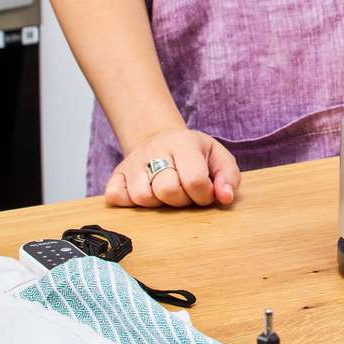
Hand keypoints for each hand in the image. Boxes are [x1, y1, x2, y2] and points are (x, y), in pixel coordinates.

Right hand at [106, 127, 240, 207]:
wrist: (161, 140)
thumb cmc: (194, 155)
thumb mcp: (218, 158)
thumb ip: (228, 177)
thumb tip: (225, 197)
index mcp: (183, 143)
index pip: (194, 180)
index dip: (203, 195)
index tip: (205, 193)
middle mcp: (155, 149)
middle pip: (167, 190)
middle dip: (181, 200)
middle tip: (184, 193)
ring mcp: (132, 162)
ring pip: (142, 196)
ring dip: (157, 203)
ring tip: (165, 192)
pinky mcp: (116, 175)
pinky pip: (115, 197)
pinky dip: (129, 202)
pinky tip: (145, 192)